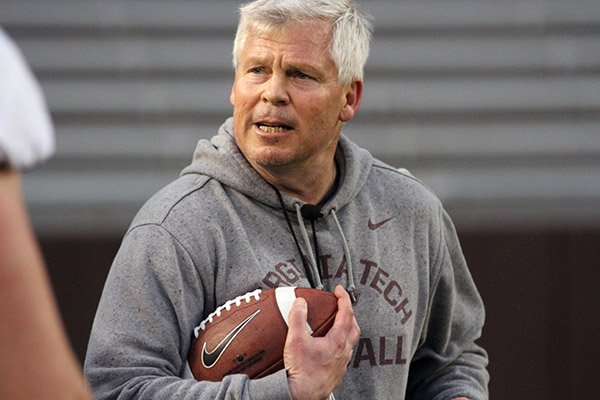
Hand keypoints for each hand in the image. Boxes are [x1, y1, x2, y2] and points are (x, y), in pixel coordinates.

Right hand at [284, 285, 359, 399]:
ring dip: (345, 329)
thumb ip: (298, 318)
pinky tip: (328, 346)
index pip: (346, 314)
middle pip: (353, 327)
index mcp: (337, 341)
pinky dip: (339, 344)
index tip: (339, 291)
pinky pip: (343, 354)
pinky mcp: (336, 372)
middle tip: (340, 305)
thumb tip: (301, 303)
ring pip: (350, 341)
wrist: (302, 396)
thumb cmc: (302, 374)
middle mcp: (343, 352)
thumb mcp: (295, 341)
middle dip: (348, 313)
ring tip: (335, 324)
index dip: (344, 299)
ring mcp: (341, 363)